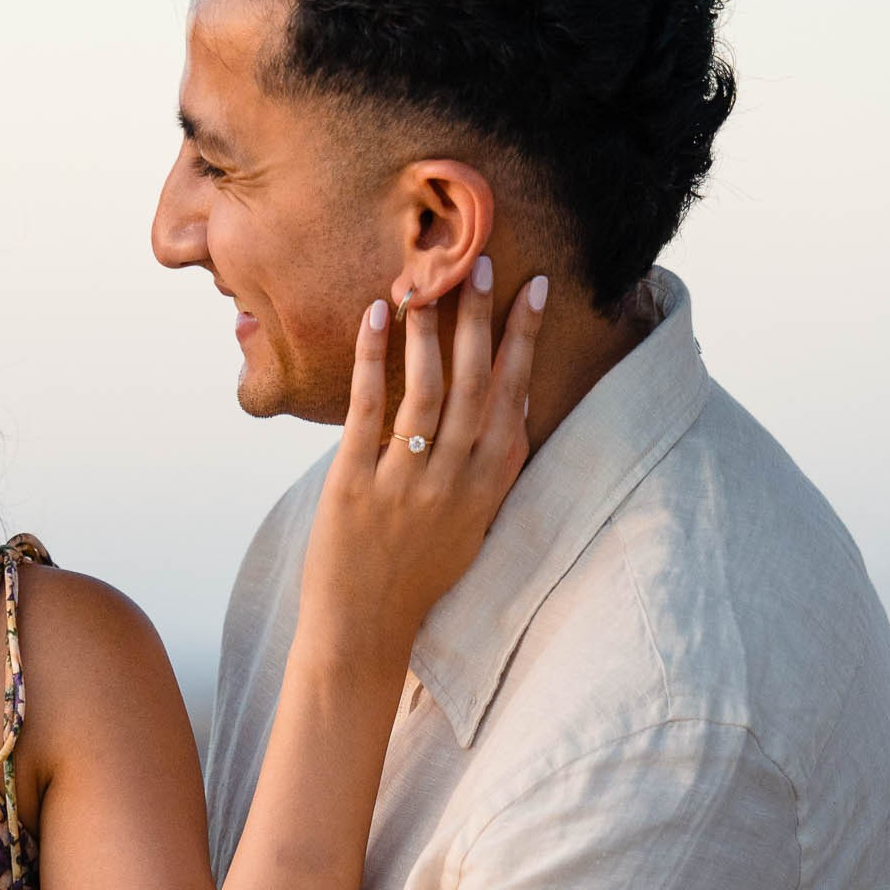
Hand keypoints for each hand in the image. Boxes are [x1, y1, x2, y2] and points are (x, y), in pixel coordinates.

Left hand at [297, 259, 546, 669]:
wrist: (365, 628)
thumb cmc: (419, 573)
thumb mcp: (474, 523)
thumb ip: (494, 466)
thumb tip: (518, 402)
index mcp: (488, 487)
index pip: (515, 397)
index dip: (524, 340)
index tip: (534, 288)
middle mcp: (455, 481)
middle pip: (476, 383)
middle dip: (482, 317)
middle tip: (482, 261)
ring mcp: (406, 482)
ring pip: (427, 389)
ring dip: (430, 328)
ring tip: (426, 279)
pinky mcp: (356, 484)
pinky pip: (369, 408)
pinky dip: (373, 358)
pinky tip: (374, 316)